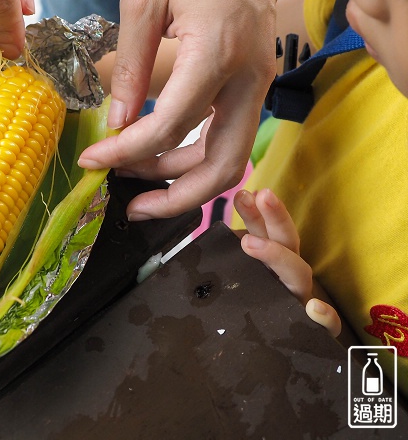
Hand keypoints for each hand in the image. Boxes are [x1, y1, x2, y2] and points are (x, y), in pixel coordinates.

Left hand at [77, 0, 334, 218]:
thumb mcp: (143, 1)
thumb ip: (129, 66)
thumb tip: (116, 121)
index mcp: (215, 54)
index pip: (168, 126)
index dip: (125, 152)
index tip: (92, 161)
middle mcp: (246, 78)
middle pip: (221, 166)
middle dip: (174, 198)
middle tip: (130, 208)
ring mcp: (256, 82)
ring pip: (230, 157)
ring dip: (185, 180)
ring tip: (136, 182)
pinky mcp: (252, 80)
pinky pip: (229, 134)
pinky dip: (196, 153)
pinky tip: (159, 152)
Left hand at [234, 188, 341, 336]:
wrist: (274, 348)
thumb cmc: (254, 307)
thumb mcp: (237, 280)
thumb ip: (228, 259)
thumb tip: (215, 238)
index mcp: (270, 262)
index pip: (265, 232)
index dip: (256, 214)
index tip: (244, 194)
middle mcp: (287, 276)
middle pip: (286, 242)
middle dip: (274, 217)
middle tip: (258, 195)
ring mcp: (300, 300)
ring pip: (298, 274)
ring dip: (278, 257)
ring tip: (250, 243)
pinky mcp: (313, 330)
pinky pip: (327, 326)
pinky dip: (325, 317)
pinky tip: (314, 309)